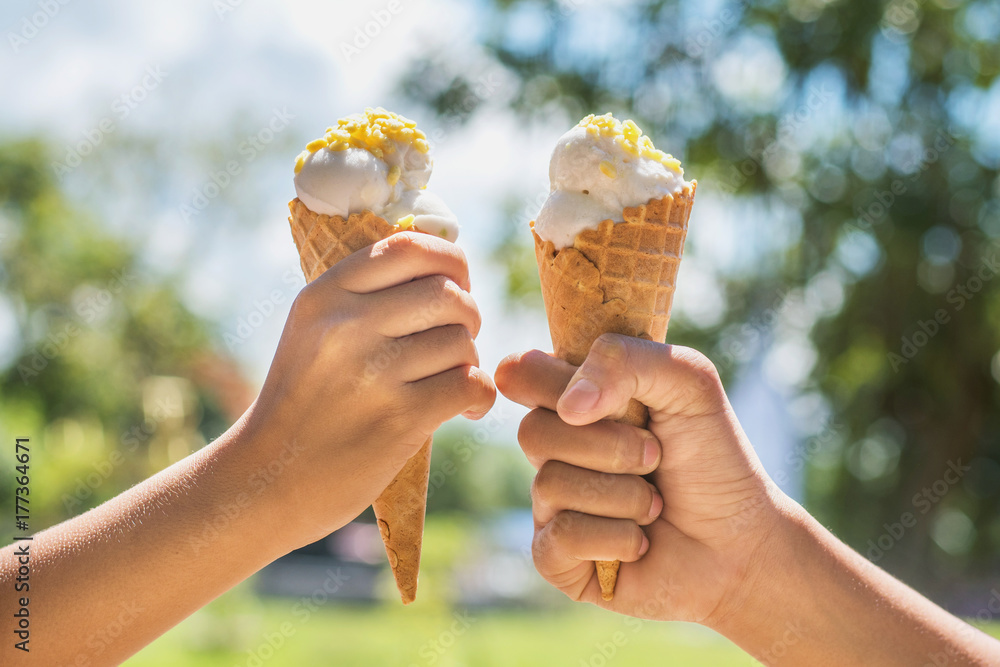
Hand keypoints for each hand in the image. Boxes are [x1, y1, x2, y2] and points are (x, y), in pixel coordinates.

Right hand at [247, 232, 495, 546]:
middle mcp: (347, 324)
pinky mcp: (400, 417)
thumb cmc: (304, 401)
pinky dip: (479, 397)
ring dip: (469, 362)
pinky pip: (472, 383)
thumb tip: (448, 268)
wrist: (268, 479)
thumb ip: (366, 294)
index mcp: (325, 294)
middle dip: (468, 316)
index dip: (450, 260)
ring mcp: (373, 371)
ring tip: (447, 381)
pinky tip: (464, 410)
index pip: (408, 247)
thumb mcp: (313, 329)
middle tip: (456, 341)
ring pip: (462, 341)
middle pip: (447, 293)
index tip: (456, 284)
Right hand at [496, 334, 781, 623]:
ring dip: (624, 495)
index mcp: (571, 398)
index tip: (601, 401)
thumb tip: (568, 409)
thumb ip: (625, 360)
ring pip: (550, 485)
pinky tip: (641, 542)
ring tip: (655, 504)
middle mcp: (553, 449)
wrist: (741, 539)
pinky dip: (616, 536)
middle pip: (532, 432)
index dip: (553, 384)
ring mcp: (549, 504)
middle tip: (656, 455)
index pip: (519, 373)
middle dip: (610, 446)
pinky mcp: (555, 558)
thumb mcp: (686, 382)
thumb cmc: (711, 455)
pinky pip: (561, 538)